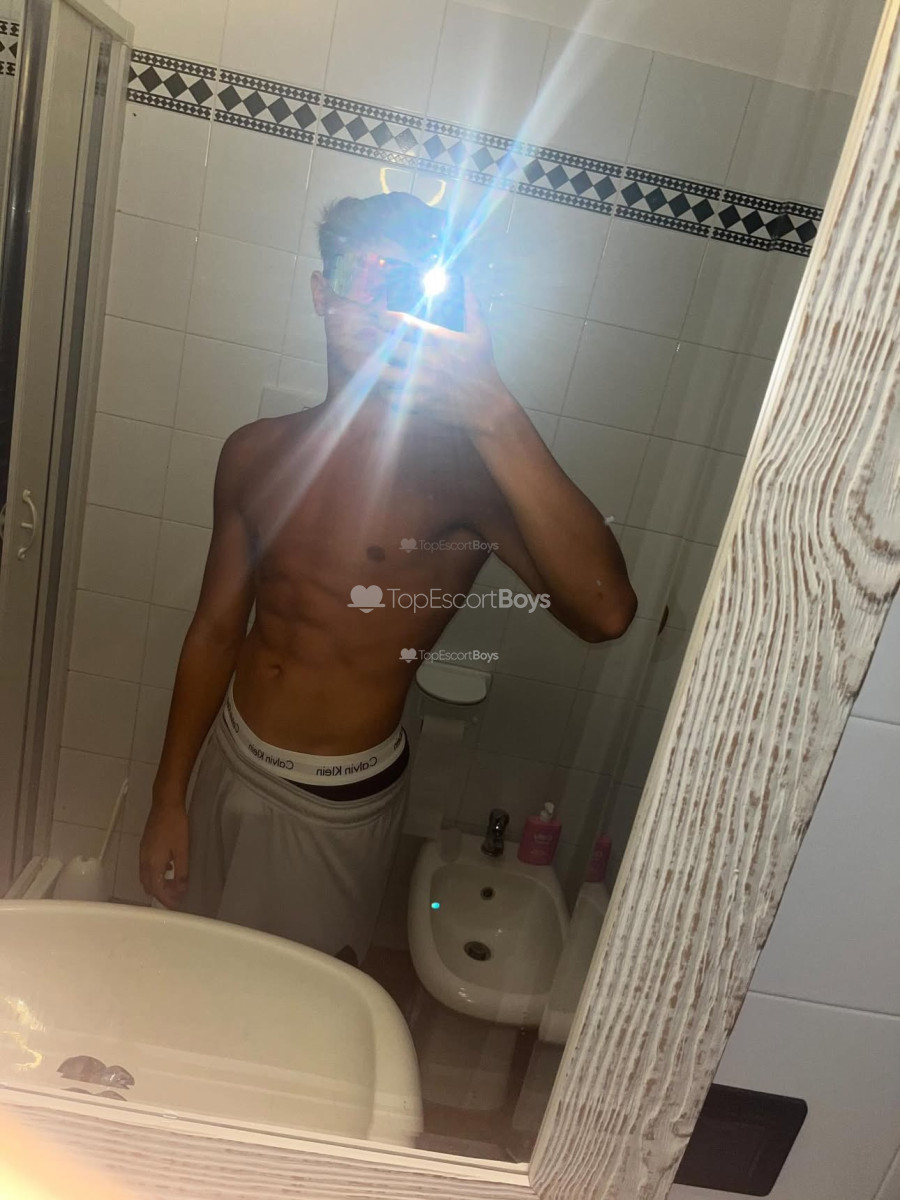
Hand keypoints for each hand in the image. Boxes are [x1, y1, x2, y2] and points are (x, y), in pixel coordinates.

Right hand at [139, 802, 188, 907]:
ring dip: (157, 885)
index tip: (175, 906)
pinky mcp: (144, 846)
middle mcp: (144, 861)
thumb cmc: (176, 827)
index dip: (166, 900)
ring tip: (173, 887)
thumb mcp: (182, 851)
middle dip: (161, 894)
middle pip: (149, 885)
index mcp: (152, 864)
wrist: (165, 804)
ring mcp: (142, 853)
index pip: (157, 889)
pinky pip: (146, 868)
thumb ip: (181, 872)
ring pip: (146, 877)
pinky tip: (168, 870)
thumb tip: (180, 890)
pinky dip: (155, 875)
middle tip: (175, 898)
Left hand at [376, 286, 517, 436]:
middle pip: (387, 345)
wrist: (486, 406)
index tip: (378, 315)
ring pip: (383, 372)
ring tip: (373, 359)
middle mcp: (426, 361)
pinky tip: (386, 384)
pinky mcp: (417, 403)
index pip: (402, 323)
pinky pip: (390, 396)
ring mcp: (420, 383)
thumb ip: (470, 304)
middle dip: (374, 337)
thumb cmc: (482, 367)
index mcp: (438, 341)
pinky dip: (385, 389)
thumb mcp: (480, 333)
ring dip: (376, 365)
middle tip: (367, 333)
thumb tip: (466, 279)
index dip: (384, 317)